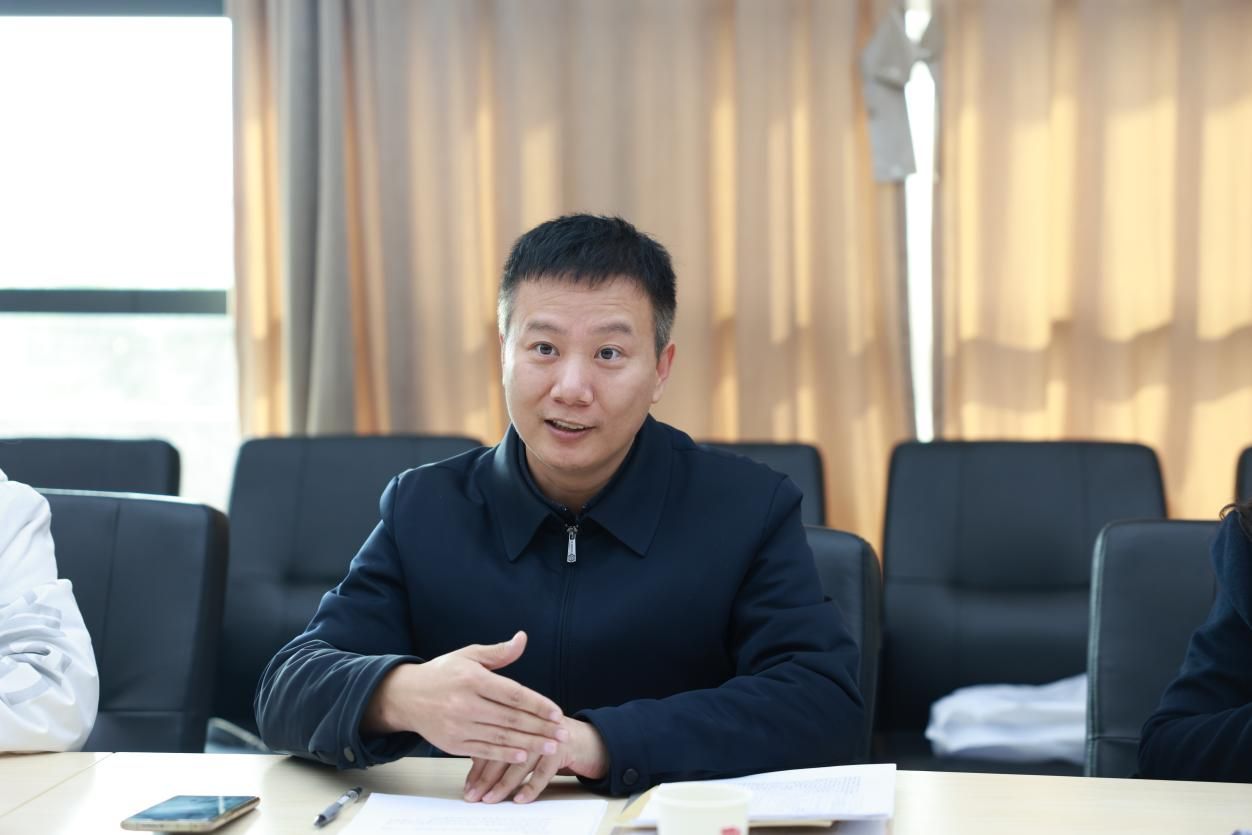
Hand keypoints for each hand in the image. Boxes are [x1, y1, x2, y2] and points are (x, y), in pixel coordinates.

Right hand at [360, 631, 566, 762]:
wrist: (405, 696)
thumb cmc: (442, 673)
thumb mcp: (468, 655)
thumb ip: (498, 652)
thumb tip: (522, 639)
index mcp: (472, 679)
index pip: (512, 693)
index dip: (537, 704)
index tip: (557, 712)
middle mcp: (464, 703)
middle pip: (510, 718)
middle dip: (540, 727)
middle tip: (562, 733)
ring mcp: (457, 726)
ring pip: (500, 737)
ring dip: (529, 744)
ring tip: (552, 746)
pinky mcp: (452, 744)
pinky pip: (484, 751)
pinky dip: (505, 755)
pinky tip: (524, 757)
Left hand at [463, 717, 608, 803]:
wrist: (588, 739)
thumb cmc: (551, 741)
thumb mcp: (526, 741)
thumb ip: (503, 748)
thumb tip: (474, 771)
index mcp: (518, 718)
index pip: (491, 741)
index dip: (477, 765)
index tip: (468, 785)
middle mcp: (531, 723)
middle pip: (502, 751)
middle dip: (485, 776)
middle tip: (473, 795)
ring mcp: (547, 736)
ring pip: (520, 762)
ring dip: (503, 784)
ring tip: (490, 798)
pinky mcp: (563, 748)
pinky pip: (543, 772)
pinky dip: (530, 787)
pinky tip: (519, 799)